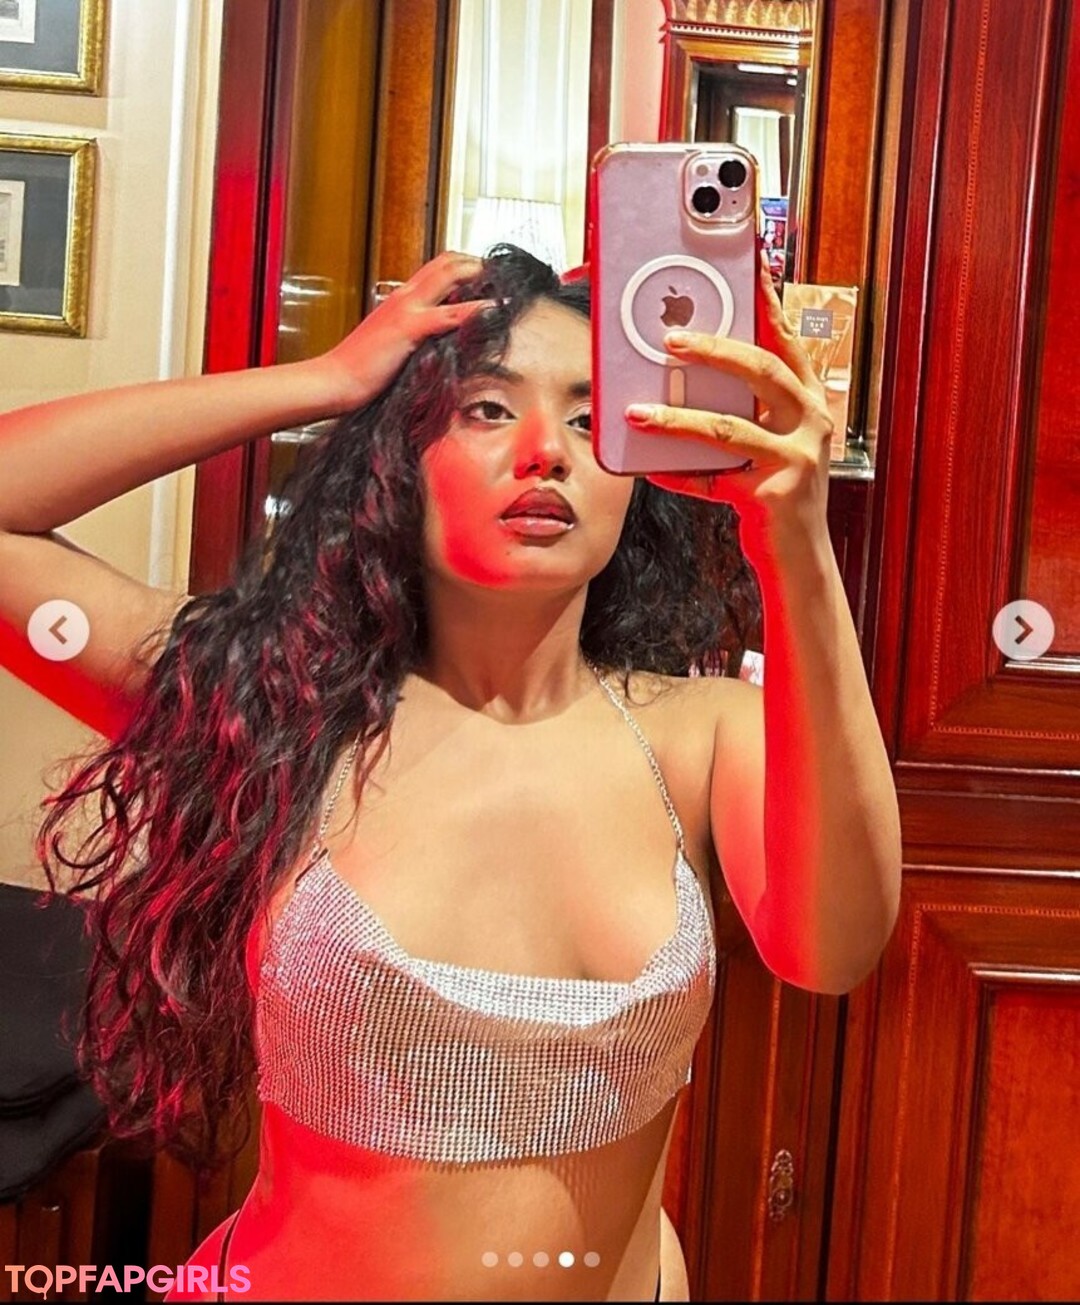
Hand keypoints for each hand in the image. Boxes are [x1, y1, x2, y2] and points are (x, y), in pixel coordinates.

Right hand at [312, 251, 493, 412]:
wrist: (333, 381)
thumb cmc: (360, 372)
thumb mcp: (392, 348)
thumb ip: (414, 340)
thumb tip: (438, 346)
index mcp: (400, 300)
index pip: (437, 269)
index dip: (465, 268)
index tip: (488, 280)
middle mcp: (405, 296)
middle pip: (448, 261)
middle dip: (480, 263)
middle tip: (504, 276)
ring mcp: (407, 308)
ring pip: (452, 274)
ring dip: (484, 275)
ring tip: (509, 286)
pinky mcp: (410, 328)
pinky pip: (451, 313)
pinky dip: (478, 309)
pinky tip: (497, 311)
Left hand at [628, 253, 833, 568]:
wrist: (800, 558)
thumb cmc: (772, 491)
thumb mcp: (760, 442)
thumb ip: (735, 408)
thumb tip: (673, 375)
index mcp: (808, 398)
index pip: (784, 336)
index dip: (766, 296)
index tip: (747, 257)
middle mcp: (812, 421)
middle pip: (761, 369)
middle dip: (713, 349)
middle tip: (668, 338)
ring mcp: (799, 458)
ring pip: (728, 427)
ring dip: (676, 419)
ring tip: (636, 412)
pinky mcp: (776, 494)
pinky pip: (713, 481)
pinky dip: (676, 475)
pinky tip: (647, 469)